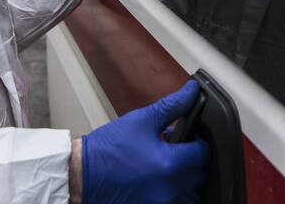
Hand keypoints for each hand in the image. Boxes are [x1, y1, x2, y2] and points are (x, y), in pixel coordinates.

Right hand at [81, 80, 209, 203]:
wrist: (82, 175)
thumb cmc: (107, 149)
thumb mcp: (141, 120)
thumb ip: (172, 106)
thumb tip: (191, 92)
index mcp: (169, 164)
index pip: (202, 153)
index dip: (200, 141)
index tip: (193, 137)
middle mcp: (169, 188)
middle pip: (200, 175)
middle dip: (194, 160)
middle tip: (179, 148)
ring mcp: (162, 202)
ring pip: (190, 192)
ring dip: (186, 178)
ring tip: (170, 164)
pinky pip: (175, 201)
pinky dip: (174, 191)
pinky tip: (161, 178)